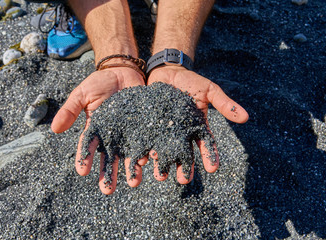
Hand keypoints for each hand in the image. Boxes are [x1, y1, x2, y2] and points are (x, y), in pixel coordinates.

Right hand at [51, 67, 145, 194]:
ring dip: (130, 170)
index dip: (84, 158)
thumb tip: (54, 129)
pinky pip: (146, 142)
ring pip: (128, 155)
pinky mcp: (143, 127)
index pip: (87, 147)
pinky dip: (148, 153)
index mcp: (95, 129)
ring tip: (133, 183)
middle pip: (109, 158)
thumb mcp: (82, 94)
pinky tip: (149, 163)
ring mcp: (128, 133)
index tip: (82, 171)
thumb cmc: (100, 82)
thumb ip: (71, 110)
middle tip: (107, 190)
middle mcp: (112, 135)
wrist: (124, 72)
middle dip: (108, 174)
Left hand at [147, 65, 248, 183]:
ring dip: (163, 165)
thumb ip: (224, 103)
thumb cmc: (190, 81)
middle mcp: (181, 133)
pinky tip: (143, 160)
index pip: (206, 144)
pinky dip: (145, 151)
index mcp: (197, 127)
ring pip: (165, 151)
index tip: (212, 169)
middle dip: (184, 168)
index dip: (210, 156)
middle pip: (184, 153)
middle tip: (183, 180)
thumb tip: (246, 117)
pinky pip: (147, 140)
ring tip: (161, 177)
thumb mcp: (209, 90)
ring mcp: (164, 131)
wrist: (166, 71)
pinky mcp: (149, 126)